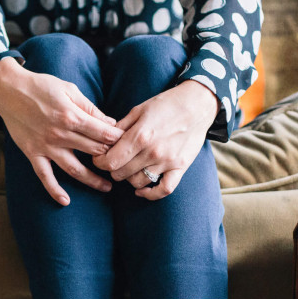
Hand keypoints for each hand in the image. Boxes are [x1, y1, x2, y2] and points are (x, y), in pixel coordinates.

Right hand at [0, 58, 123, 205]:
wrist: (9, 90)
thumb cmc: (42, 86)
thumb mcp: (70, 89)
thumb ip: (90, 108)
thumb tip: (110, 123)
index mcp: (72, 116)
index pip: (103, 134)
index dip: (119, 140)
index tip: (128, 145)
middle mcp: (60, 134)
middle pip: (93, 152)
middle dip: (111, 159)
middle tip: (123, 165)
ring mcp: (46, 146)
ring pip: (74, 169)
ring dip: (92, 180)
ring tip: (107, 187)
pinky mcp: (33, 153)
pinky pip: (45, 176)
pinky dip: (54, 190)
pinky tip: (65, 201)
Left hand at [92, 80, 218, 199]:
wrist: (197, 104)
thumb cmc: (165, 105)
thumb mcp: (138, 110)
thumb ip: (119, 128)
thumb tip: (103, 141)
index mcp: (140, 135)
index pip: (110, 161)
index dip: (100, 162)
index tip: (100, 158)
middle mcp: (153, 151)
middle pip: (120, 174)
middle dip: (113, 168)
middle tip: (115, 160)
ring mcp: (167, 161)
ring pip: (137, 183)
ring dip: (129, 178)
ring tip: (130, 167)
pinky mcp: (180, 167)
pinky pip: (164, 190)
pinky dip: (150, 194)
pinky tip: (141, 190)